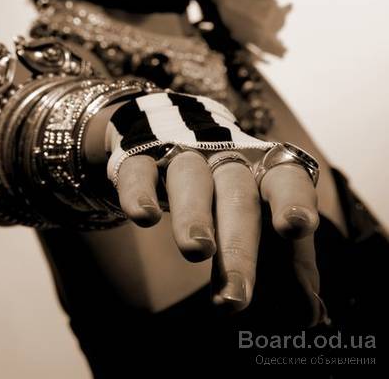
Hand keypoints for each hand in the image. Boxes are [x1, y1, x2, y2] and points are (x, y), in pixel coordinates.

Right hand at [107, 93, 322, 324]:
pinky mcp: (140, 157)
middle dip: (239, 245)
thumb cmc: (227, 195)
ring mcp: (181, 154)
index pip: (286, 179)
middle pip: (237, 193)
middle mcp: (226, 158)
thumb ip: (288, 265)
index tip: (298, 226)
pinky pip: (139, 170)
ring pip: (190, 178)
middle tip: (238, 296)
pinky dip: (141, 191)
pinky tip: (145, 217)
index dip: (292, 199)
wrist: (167, 138)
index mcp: (263, 172)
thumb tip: (312, 313)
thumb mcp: (260, 225)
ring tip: (197, 251)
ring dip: (194, 215)